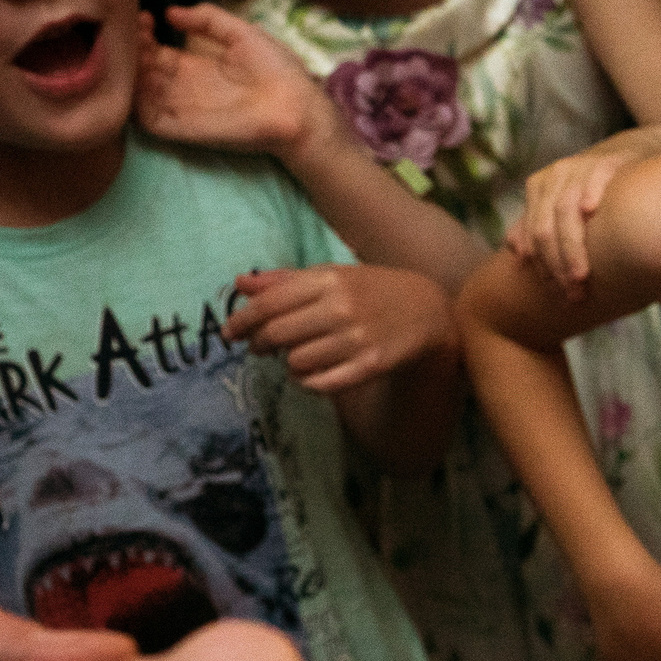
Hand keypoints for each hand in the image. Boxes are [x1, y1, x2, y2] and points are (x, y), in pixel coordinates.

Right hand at [138, 5, 342, 166]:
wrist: (296, 107)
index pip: (155, 51)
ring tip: (138, 48)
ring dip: (128, 70)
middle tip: (136, 31)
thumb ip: (209, 19)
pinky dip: (134, 98)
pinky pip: (145, 118)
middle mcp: (182, 88)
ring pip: (136, 91)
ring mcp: (179, 109)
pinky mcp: (181, 128)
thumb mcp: (242, 34)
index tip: (144, 16)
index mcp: (195, 67)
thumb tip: (171, 11)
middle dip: (131, 49)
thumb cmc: (277, 71)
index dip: (144, 35)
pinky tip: (141, 74)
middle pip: (141, 69)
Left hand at [227, 264, 458, 393]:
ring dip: (288, 362)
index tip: (231, 332)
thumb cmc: (374, 290)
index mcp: (329, 280)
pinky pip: (319, 384)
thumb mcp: (334, 275)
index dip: (242, 320)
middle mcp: (341, 308)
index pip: (269, 303)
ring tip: (297, 355)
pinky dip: (307, 382)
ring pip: (296, 361)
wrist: (428, 312)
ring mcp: (356, 339)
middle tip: (260, 346)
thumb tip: (240, 284)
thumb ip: (286, 280)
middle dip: (260, 344)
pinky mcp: (368, 366)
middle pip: (277, 334)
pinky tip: (311, 373)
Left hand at [507, 125, 660, 296]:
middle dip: (557, 264)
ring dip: (572, 247)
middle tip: (572, 292)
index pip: (533, 234)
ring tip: (582, 275)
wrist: (630, 152)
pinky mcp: (607, 161)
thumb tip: (515, 254)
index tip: (557, 293)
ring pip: (565, 211)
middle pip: (546, 227)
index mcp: (538, 187)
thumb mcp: (562, 204)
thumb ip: (537, 226)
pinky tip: (591, 210)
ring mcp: (579, 167)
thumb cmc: (594, 187)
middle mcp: (554, 175)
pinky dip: (590, 193)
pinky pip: (595, 178)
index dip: (542, 266)